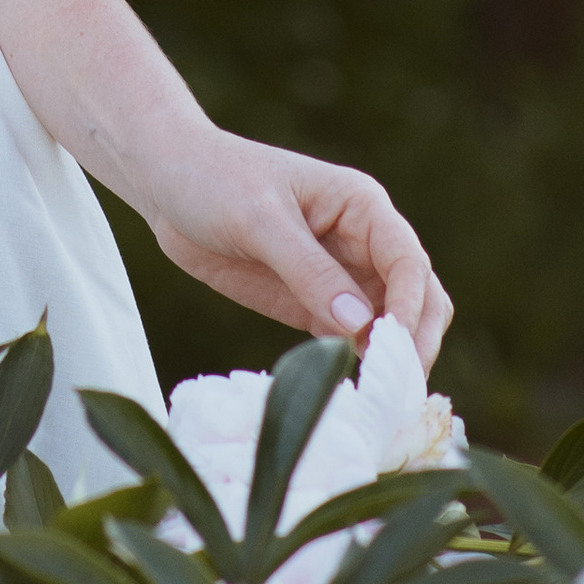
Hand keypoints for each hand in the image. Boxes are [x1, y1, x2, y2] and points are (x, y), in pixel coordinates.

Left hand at [138, 126, 451, 366]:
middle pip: (418, 298)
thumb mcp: (259, 220)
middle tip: (397, 390)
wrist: (165, 182)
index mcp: (361, 206)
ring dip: (389, 360)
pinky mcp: (313, 303)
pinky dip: (357, 364)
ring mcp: (340, 276)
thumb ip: (309, 270)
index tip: (395, 349)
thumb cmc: (213, 180)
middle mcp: (362, 242)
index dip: (411, 307)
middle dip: (416, 341)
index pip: (408, 262)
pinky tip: (347, 390)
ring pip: (390, 324)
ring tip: (377, 403)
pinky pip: (351, 339)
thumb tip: (362, 325)